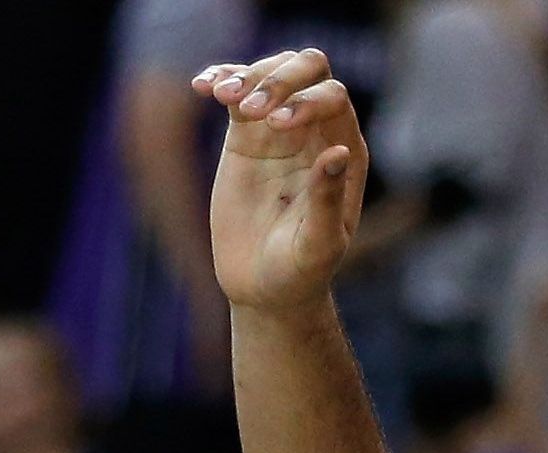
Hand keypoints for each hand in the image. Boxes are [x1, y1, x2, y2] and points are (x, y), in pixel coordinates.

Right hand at [194, 50, 369, 317]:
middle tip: (250, 112)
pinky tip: (202, 86)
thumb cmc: (300, 271)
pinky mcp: (245, 135)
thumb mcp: (318, 244)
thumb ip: (327, 199)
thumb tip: (337, 152)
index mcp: (345, 151)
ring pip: (271, 73)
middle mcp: (317, 131)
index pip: (333, 98)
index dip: (307, 100)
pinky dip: (221, 80)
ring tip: (222, 96)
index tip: (276, 125)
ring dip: (247, 76)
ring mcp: (279, 129)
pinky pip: (236, 92)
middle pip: (307, 69)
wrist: (264, 286)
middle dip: (279, 78)